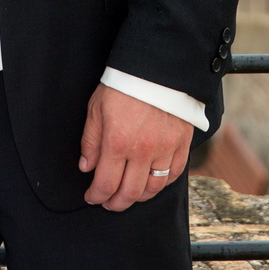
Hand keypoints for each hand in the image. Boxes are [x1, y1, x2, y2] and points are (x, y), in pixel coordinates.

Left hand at [78, 84, 191, 210]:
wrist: (157, 66)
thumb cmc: (123, 85)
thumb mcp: (96, 108)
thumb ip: (91, 141)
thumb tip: (87, 167)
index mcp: (117, 142)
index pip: (106, 184)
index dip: (96, 196)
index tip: (92, 197)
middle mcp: (142, 151)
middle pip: (130, 193)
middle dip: (116, 203)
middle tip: (109, 203)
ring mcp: (165, 148)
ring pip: (154, 188)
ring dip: (140, 196)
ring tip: (130, 194)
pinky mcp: (181, 143)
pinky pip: (174, 174)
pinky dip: (163, 183)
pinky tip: (153, 181)